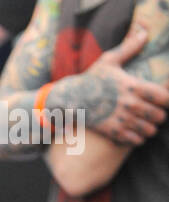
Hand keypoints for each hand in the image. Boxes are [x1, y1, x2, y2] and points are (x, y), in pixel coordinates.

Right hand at [72, 21, 168, 143]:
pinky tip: (137, 133)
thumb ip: (130, 47)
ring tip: (148, 124)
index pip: (162, 96)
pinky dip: (139, 138)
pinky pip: (135, 140)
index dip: (167, 99)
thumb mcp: (109, 60)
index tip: (163, 99)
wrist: (71, 100)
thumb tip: (144, 33)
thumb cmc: (91, 78)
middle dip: (160, 115)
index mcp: (133, 86)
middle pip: (158, 115)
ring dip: (151, 128)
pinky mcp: (113, 132)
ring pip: (149, 130)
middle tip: (156, 113)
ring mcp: (122, 120)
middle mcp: (130, 105)